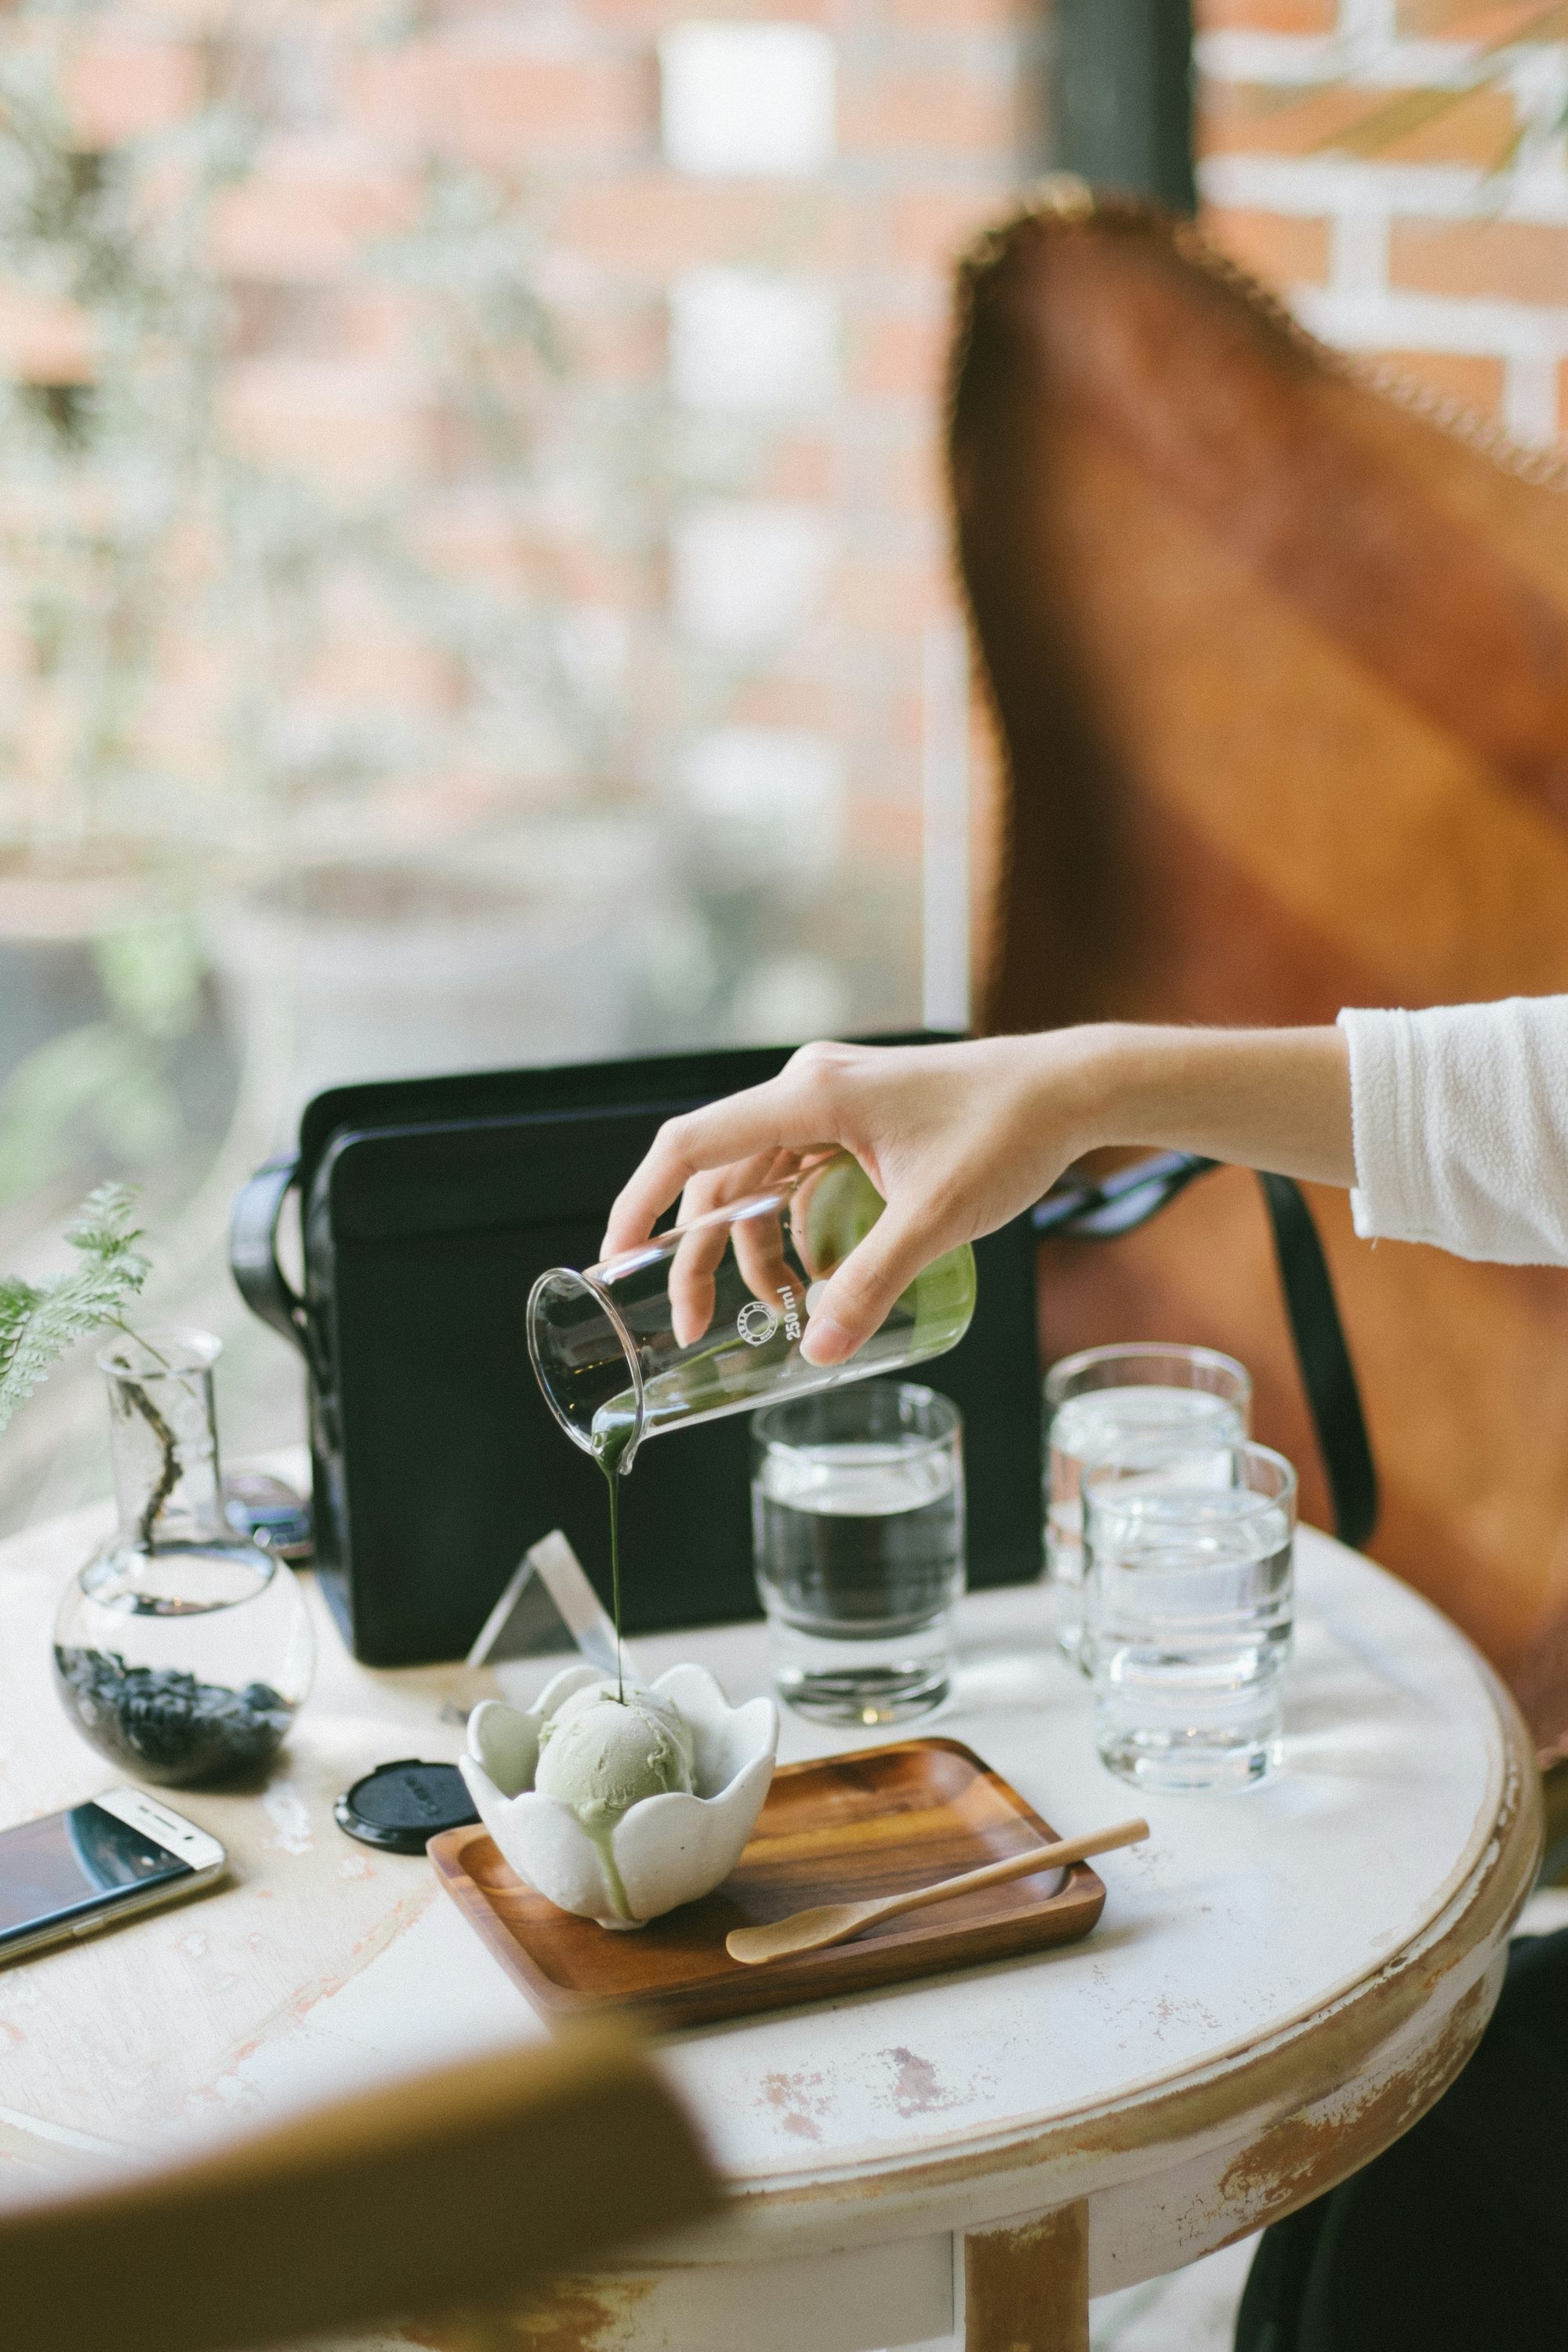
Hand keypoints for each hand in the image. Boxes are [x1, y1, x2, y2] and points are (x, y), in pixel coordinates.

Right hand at [601, 1035, 1096, 1364]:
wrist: (1072, 1089)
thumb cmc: (1008, 1132)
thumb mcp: (935, 1219)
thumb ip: (869, 1285)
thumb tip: (815, 1351)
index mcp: (811, 1094)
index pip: (692, 1145)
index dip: (639, 1200)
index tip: (613, 1255)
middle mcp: (809, 1088)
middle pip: (720, 1176)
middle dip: (700, 1254)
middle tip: (693, 1326)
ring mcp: (833, 1100)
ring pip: (758, 1180)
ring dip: (754, 1247)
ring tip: (778, 1313)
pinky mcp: (857, 1117)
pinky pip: (796, 1175)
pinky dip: (791, 1226)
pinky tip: (815, 1277)